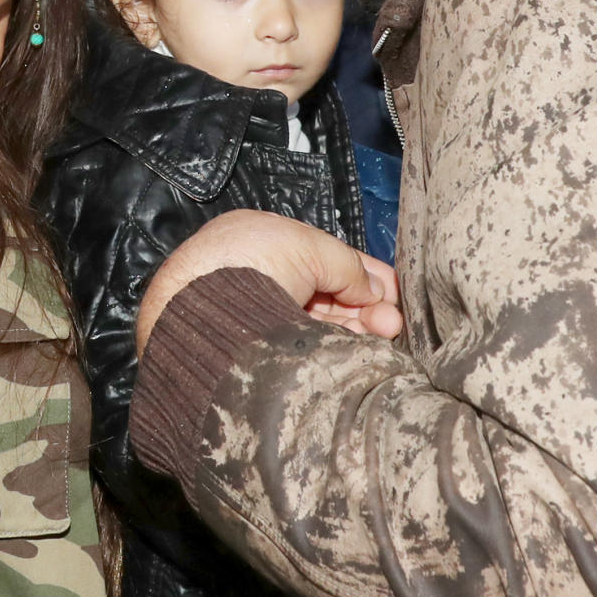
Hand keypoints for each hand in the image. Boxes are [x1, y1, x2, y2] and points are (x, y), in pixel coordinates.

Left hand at [135, 210, 401, 351]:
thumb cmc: (247, 262)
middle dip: (366, 308)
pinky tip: (361, 350)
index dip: (362, 276)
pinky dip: (335, 348)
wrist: (204, 310)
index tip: (392, 293)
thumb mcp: (310, 246)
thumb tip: (374, 292)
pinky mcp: (254, 353)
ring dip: (357, 330)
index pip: (322, 260)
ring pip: (319, 325)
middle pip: (326, 295)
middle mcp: (258, 278)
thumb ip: (348, 265)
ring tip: (385, 335)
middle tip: (393, 323)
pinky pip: (305, 348)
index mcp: (261, 243)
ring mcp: (255, 316)